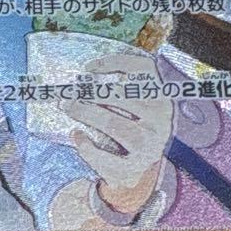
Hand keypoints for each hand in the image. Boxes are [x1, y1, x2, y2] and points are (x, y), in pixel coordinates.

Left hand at [61, 49, 172, 215]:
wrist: (140, 167)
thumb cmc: (133, 126)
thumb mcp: (136, 103)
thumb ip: (121, 87)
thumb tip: (84, 76)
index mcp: (161, 95)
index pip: (143, 69)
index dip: (114, 63)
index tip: (88, 68)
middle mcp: (161, 118)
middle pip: (124, 96)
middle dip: (92, 92)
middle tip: (69, 93)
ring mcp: (151, 144)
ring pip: (115, 124)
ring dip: (87, 114)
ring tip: (69, 108)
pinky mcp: (137, 167)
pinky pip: (110, 158)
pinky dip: (88, 148)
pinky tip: (77, 136)